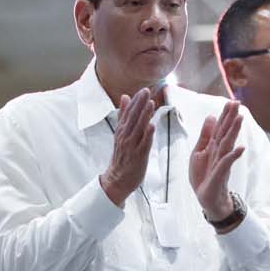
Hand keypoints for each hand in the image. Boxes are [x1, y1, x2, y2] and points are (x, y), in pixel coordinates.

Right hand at [99, 86, 155, 206]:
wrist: (117, 179)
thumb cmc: (122, 156)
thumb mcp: (120, 133)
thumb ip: (123, 115)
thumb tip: (125, 97)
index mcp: (121, 131)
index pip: (128, 113)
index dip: (136, 101)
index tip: (143, 90)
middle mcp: (125, 137)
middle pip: (132, 118)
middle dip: (140, 104)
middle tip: (147, 91)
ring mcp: (131, 147)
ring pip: (138, 129)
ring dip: (144, 116)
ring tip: (150, 103)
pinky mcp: (138, 157)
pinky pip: (143, 144)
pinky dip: (147, 135)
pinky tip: (152, 125)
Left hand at [190, 100, 245, 220]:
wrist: (207, 198)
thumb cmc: (203, 175)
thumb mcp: (199, 152)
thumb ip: (205, 135)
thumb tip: (211, 116)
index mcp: (213, 146)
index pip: (220, 127)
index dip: (225, 115)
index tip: (232, 101)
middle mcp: (219, 152)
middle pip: (225, 132)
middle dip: (231, 118)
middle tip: (238, 103)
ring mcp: (221, 162)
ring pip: (228, 144)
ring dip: (234, 131)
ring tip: (240, 118)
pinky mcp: (220, 174)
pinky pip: (227, 163)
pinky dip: (233, 156)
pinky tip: (241, 148)